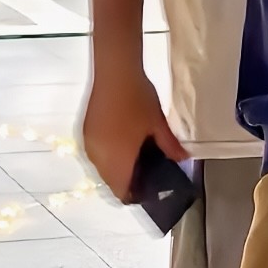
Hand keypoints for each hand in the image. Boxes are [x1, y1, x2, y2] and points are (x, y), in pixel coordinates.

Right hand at [81, 67, 186, 202]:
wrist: (115, 73)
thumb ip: (169, 146)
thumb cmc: (138, 100)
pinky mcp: (85, 131)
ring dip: (116, 167)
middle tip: (146, 170)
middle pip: (110, 181)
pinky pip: (96, 153)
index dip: (134, 194)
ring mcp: (89, 144)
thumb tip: (182, 159)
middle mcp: (98, 157)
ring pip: (101, 167)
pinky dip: (108, 154)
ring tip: (135, 155)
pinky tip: (122, 142)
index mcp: (117, 160)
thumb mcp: (158, 124)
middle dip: (126, 180)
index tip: (148, 189)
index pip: (121, 191)